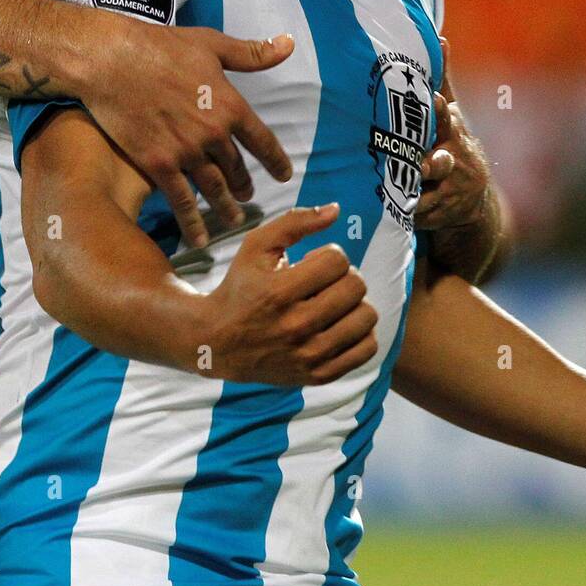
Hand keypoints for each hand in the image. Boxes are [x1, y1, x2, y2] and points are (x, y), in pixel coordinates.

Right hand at [85, 20, 294, 250]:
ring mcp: (186, 152)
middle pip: (237, 168)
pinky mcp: (158, 163)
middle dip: (245, 185)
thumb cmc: (161, 46)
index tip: (284, 175)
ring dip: (226, 207)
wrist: (112, 59)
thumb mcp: (213, 44)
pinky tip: (200, 238)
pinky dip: (193, 222)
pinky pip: (181, 200)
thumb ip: (252, 53)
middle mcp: (213, 133)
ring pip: (214, 188)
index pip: (263, 141)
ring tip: (233, 220)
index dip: (276, 161)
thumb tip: (288, 44)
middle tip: (248, 197)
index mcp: (231, 105)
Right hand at [198, 204, 377, 386]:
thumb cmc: (241, 287)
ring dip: (354, 304)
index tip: (312, 262)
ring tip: (333, 303)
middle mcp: (296, 326)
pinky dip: (360, 332)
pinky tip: (339, 324)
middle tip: (324, 282)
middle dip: (344, 276)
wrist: (218, 343)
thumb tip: (336, 209)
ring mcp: (309, 355)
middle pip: (356, 286)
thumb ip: (295, 222)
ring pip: (366, 316)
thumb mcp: (257, 246)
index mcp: (279, 292)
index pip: (338, 261)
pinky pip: (367, 348)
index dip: (329, 254)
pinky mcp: (319, 375)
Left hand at [415, 38, 490, 232]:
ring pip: (429, 193)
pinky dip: (407, 214)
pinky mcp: (437, 214)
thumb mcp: (451, 114)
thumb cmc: (452, 144)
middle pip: (442, 161)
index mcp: (453, 133)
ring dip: (417, 193)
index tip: (435, 101)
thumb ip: (442, 81)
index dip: (441, 113)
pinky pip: (418, 214)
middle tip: (422, 162)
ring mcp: (449, 191)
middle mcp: (454, 161)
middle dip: (434, 162)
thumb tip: (439, 37)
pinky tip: (392, 213)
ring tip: (401, 191)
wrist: (472, 199)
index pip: (447, 120)